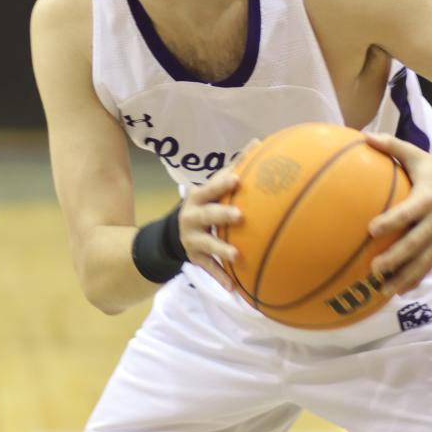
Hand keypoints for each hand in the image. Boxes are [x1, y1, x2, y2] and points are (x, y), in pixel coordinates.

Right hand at [179, 170, 244, 292]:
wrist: (173, 233)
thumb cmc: (204, 205)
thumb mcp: (211, 188)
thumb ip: (232, 168)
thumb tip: (258, 143)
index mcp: (198, 198)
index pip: (209, 189)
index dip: (222, 184)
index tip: (237, 180)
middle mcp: (192, 218)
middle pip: (207, 215)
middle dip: (222, 215)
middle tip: (240, 216)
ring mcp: (193, 239)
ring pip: (208, 245)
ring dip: (221, 250)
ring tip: (237, 256)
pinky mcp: (195, 258)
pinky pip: (209, 269)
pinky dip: (221, 278)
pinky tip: (233, 288)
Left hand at [364, 132, 431, 297]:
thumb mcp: (415, 153)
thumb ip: (390, 145)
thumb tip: (362, 135)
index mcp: (428, 198)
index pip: (409, 212)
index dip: (392, 221)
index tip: (371, 230)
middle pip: (417, 244)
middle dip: (397, 258)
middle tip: (375, 269)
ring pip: (423, 261)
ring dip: (405, 277)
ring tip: (383, 292)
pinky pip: (428, 265)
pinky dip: (414, 279)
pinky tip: (396, 293)